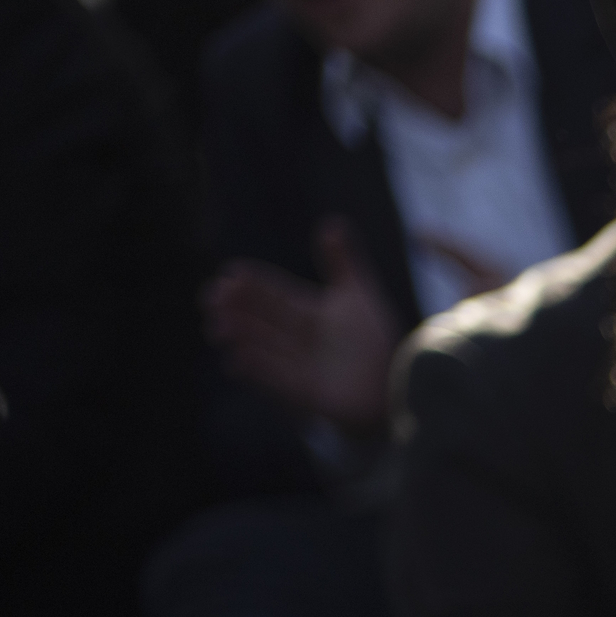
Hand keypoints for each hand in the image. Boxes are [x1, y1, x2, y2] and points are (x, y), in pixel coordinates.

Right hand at [201, 217, 400, 434]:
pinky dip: (256, 369)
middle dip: (236, 310)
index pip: (275, 295)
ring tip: (219, 326)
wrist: (402, 383)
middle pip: (261, 321)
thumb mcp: (359, 295)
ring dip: (240, 336)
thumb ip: (343, 262)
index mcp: (310, 315)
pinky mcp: (306, 394)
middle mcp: (300, 340)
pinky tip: (235, 358)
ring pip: (262, 348)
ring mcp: (300, 367)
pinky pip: (276, 380)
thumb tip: (332, 222)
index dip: (253, 285)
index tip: (231, 272)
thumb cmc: (380, 342)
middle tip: (212, 297)